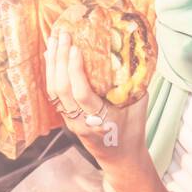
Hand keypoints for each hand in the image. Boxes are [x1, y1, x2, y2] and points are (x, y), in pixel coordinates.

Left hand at [45, 30, 168, 191]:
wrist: (120, 157)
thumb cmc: (133, 130)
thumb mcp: (139, 106)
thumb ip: (134, 82)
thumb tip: (135, 50)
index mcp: (100, 120)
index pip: (81, 94)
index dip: (75, 70)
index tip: (77, 48)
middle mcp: (80, 121)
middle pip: (62, 90)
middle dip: (60, 59)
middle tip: (64, 34)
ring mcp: (70, 120)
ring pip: (54, 90)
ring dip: (53, 63)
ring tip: (55, 38)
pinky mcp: (66, 116)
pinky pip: (54, 93)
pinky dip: (52, 71)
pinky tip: (52, 54)